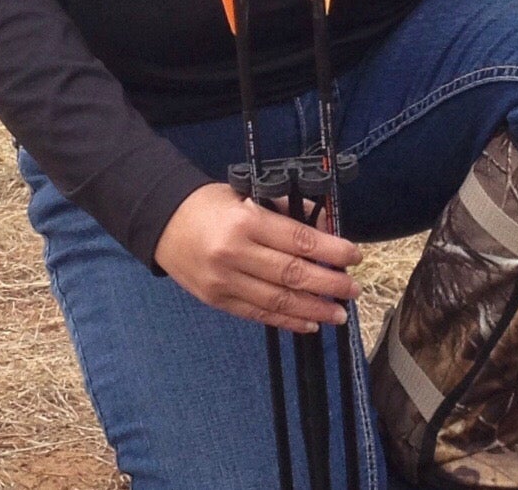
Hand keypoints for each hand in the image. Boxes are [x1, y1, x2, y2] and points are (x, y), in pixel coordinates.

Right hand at [154, 182, 361, 331]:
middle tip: (353, 289)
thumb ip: (285, 211)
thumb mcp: (248, 194)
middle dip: (329, 284)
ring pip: (278, 300)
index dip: (331, 250)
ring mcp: (224, 281)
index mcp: (246, 221)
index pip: (299, 240)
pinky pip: (258, 314)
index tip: (354, 256)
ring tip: (338, 313)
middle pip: (292, 274)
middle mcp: (235, 254)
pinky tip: (309, 323)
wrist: (162, 223)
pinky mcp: (217, 300)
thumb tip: (325, 224)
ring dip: (313, 309)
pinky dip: (286, 321)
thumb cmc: (210, 205)